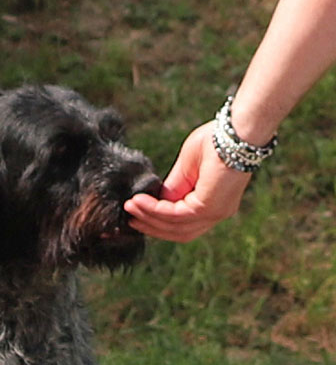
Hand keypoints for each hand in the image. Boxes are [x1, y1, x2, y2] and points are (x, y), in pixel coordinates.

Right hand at [124, 121, 252, 242]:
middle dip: (150, 225)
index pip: (181, 224)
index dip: (156, 221)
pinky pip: (174, 214)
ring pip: (174, 226)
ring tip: (130, 207)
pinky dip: (154, 209)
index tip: (135, 212)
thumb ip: (173, 188)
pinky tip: (140, 201)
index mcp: (213, 206)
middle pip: (177, 232)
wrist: (236, 131)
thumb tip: (156, 201)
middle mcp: (215, 214)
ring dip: (148, 218)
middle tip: (129, 216)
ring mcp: (214, 213)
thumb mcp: (186, 169)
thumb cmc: (215, 141)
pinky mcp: (208, 208)